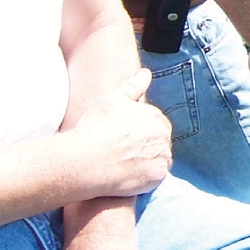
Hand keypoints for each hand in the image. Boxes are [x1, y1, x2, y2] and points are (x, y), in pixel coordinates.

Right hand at [69, 68, 172, 197]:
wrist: (86, 160)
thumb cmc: (96, 127)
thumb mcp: (113, 99)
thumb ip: (133, 85)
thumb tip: (146, 73)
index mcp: (155, 116)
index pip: (156, 123)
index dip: (140, 129)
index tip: (126, 136)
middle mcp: (163, 135)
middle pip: (160, 140)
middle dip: (147, 144)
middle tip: (125, 150)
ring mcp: (162, 156)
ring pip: (160, 158)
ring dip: (149, 159)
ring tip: (126, 162)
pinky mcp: (157, 175)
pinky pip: (158, 176)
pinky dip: (148, 175)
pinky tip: (131, 173)